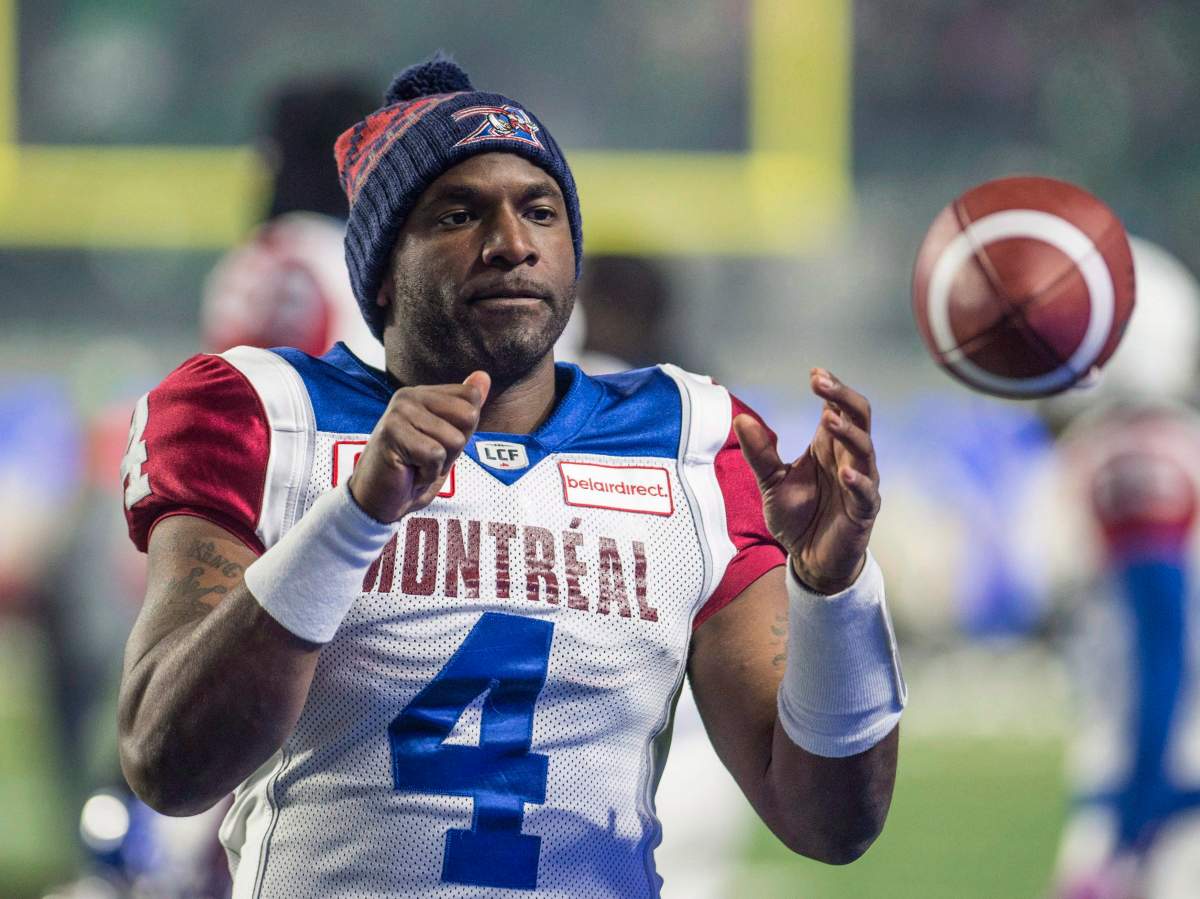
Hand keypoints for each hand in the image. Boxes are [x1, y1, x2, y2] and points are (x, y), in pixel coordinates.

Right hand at [348, 371, 489, 522]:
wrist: (377, 500)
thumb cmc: (411, 471)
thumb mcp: (447, 439)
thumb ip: (464, 408)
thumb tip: (484, 375)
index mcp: (424, 393)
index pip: (471, 398)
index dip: (464, 430)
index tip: (438, 444)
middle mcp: (410, 395)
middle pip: (468, 416)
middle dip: (455, 448)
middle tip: (427, 457)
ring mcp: (399, 411)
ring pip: (454, 438)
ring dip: (440, 463)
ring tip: (416, 464)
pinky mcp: (392, 432)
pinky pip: (435, 455)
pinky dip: (428, 473)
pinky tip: (409, 471)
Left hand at [734, 368, 879, 593]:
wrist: (810, 559)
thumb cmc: (798, 516)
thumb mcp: (771, 482)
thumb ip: (759, 453)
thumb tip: (740, 419)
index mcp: (828, 447)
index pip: (838, 408)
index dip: (831, 388)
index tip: (814, 373)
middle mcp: (849, 458)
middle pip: (858, 417)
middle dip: (842, 397)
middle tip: (821, 383)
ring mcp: (860, 482)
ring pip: (865, 449)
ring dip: (848, 433)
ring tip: (829, 420)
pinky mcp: (863, 511)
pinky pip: (866, 492)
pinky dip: (857, 480)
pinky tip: (844, 472)